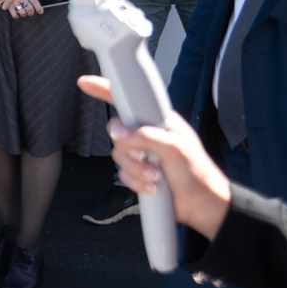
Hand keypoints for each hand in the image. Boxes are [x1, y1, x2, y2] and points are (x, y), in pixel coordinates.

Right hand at [9, 0, 41, 17]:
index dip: (39, 8)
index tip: (40, 12)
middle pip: (29, 8)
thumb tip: (40, 10)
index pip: (35, 1)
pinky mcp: (9, 7)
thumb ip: (32, 0)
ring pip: (23, 13)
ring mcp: (14, 2)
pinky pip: (15, 15)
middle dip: (31, 13)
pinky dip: (17, 16)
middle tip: (30, 12)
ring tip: (23, 12)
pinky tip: (17, 13)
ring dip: (24, 14)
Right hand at [76, 76, 230, 238]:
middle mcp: (147, 135)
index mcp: (158, 121)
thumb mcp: (176, 149)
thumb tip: (117, 133)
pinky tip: (153, 185)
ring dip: (136, 170)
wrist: (201, 204)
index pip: (128, 100)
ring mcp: (142, 154)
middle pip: (117, 134)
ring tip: (156, 176)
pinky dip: (136, 182)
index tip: (85, 83)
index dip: (105, 90)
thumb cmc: (197, 172)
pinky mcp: (138, 172)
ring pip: (118, 157)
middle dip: (130, 151)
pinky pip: (122, 175)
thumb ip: (146, 137)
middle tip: (147, 159)